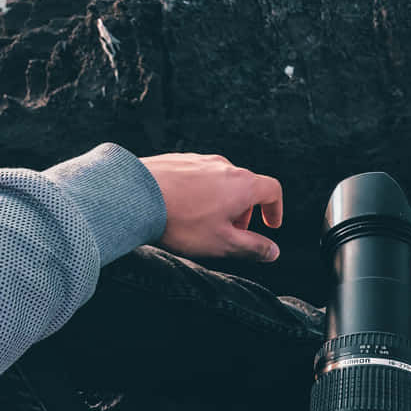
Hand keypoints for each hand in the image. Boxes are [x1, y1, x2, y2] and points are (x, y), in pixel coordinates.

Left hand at [139, 152, 282, 261]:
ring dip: (221, 201)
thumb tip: (273, 251)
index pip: (272, 190)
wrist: (135, 197)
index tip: (270, 225)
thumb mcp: (223, 243)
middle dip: (244, 211)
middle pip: (245, 186)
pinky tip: (182, 209)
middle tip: (232, 232)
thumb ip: (252, 248)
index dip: (275, 209)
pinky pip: (197, 176)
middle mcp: (224, 166)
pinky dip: (200, 192)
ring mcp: (199, 160)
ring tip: (204, 222)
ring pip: (220, 181)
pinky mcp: (176, 159)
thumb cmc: (182, 222)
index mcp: (242, 184)